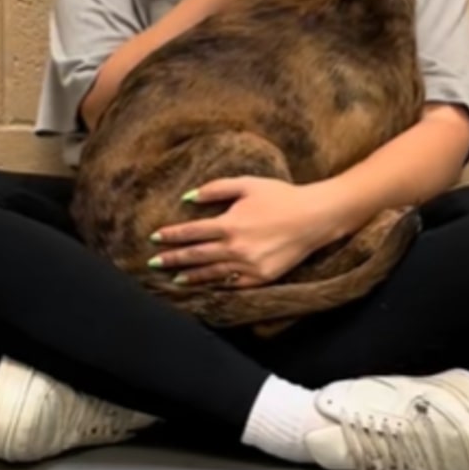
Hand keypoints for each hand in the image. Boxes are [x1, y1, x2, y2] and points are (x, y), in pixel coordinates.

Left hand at [147, 176, 343, 287]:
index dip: (171, 236)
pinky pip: (233, 284)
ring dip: (190, 276)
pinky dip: (216, 285)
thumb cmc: (281, 196)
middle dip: (172, 259)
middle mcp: (236, 248)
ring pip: (212, 274)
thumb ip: (216, 189)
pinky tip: (206, 284)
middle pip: (196, 256)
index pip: (191, 232)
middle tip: (154, 262)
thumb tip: (188, 197)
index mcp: (230, 224)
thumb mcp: (247, 184)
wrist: (314, 217)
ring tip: (174, 278)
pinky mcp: (262, 278)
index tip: (154, 238)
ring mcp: (249, 266)